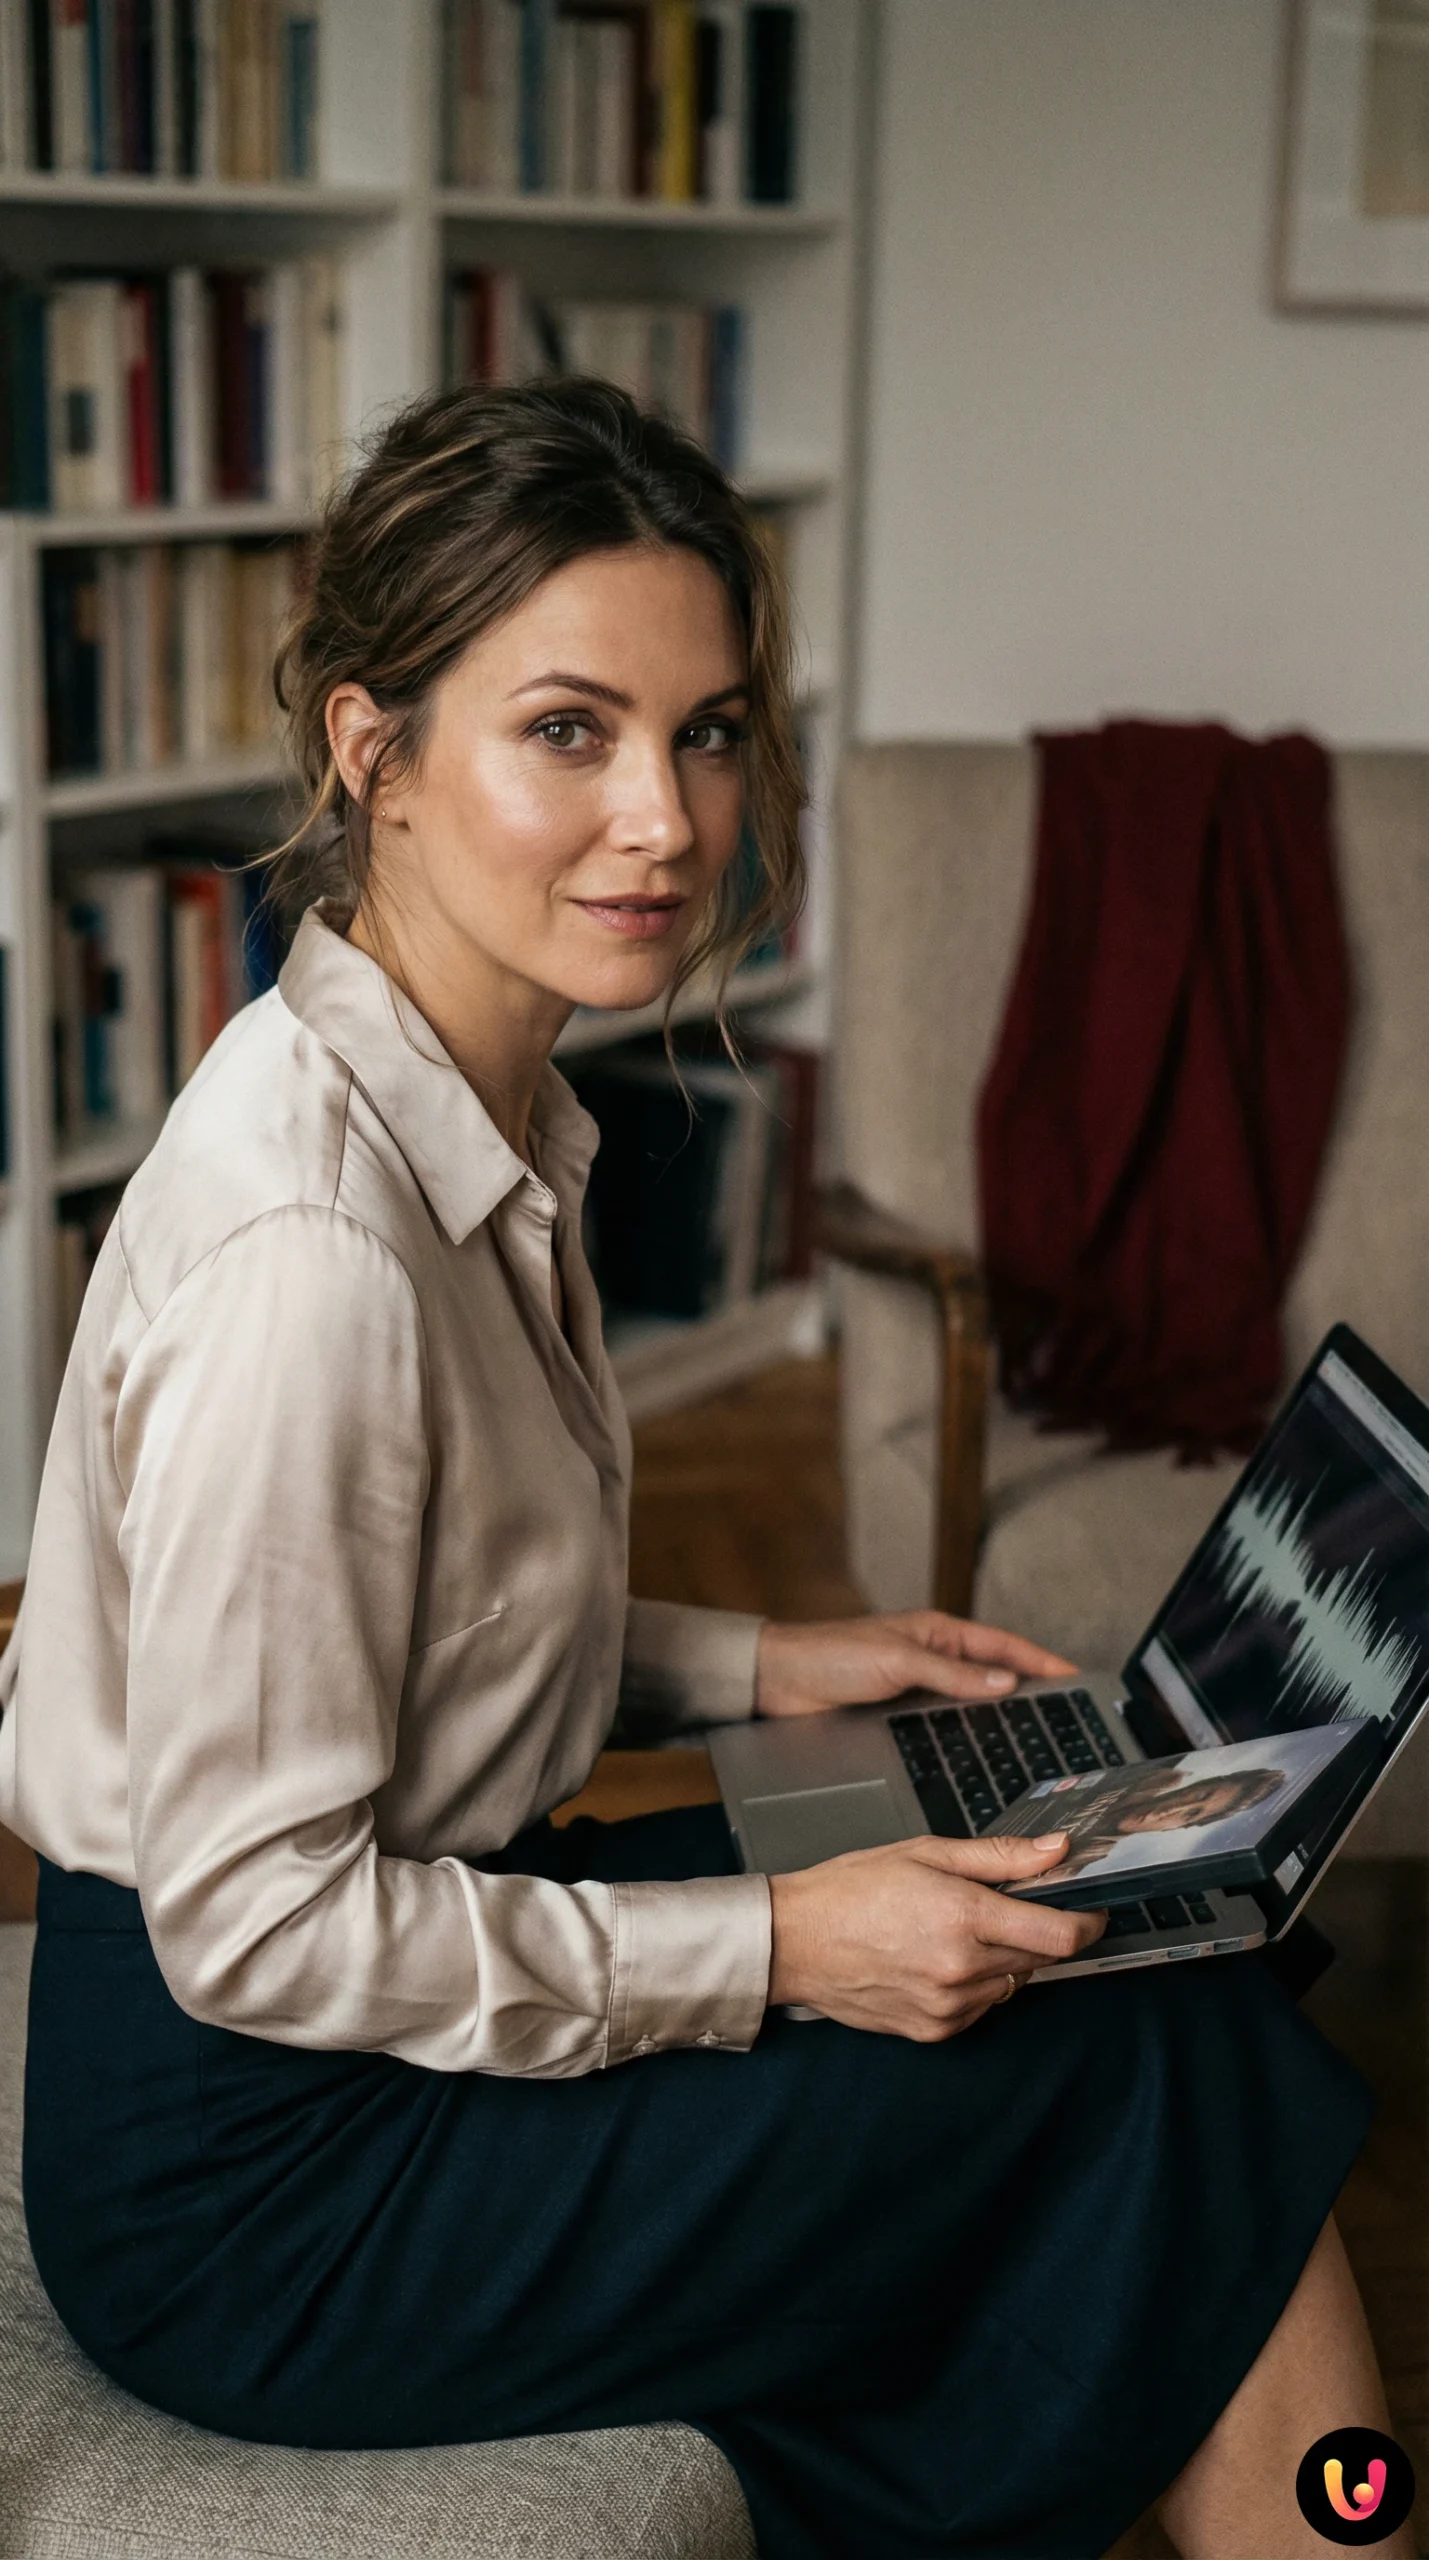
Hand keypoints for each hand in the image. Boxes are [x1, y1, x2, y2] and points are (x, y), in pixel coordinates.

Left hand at [755, 1610, 1074, 1718]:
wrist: (779, 1681)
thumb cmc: (830, 1655)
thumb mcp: (898, 1660)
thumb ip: (952, 1672)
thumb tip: (1005, 1681)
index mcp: (937, 1632)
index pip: (1002, 1645)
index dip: (1039, 1660)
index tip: (1072, 1675)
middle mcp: (932, 1656)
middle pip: (993, 1673)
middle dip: (1029, 1689)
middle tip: (1064, 1714)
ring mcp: (917, 1685)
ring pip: (971, 1701)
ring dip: (999, 1715)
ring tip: (1033, 1738)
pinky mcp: (900, 1712)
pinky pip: (946, 1722)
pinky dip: (969, 1733)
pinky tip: (982, 1752)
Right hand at [768, 1831, 1105, 2037]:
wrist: (795, 1941)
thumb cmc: (852, 1889)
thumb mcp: (927, 1853)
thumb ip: (1001, 1857)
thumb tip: (1057, 1849)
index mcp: (964, 1916)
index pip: (1060, 1935)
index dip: (1087, 1923)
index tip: (1091, 1911)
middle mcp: (961, 1968)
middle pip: (1040, 1958)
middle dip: (1038, 1931)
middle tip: (1006, 1908)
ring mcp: (948, 2006)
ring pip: (1012, 1983)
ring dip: (1004, 1959)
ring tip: (959, 1932)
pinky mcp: (934, 2030)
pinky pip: (981, 2008)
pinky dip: (976, 1985)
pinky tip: (940, 1960)